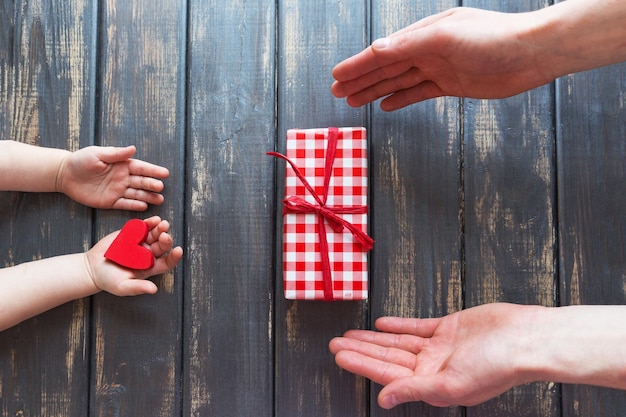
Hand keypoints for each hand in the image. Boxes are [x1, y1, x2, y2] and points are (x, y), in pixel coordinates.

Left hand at [56, 145, 169, 210]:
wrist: (64, 175)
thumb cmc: (81, 161)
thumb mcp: (98, 154)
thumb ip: (116, 154)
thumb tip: (133, 149)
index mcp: (122, 165)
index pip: (141, 168)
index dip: (153, 171)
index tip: (165, 173)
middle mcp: (123, 178)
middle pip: (141, 182)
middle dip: (152, 185)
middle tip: (160, 188)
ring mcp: (117, 190)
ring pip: (136, 194)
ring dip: (148, 197)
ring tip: (159, 200)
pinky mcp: (110, 201)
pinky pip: (125, 204)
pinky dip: (134, 205)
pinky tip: (144, 206)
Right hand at [85, 216, 182, 295]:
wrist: (92, 268)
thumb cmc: (108, 280)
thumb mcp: (122, 287)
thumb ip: (137, 288)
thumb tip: (154, 290)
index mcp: (149, 267)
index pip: (166, 262)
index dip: (174, 257)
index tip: (178, 250)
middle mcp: (148, 254)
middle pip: (162, 246)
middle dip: (166, 240)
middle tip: (165, 235)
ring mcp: (140, 242)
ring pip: (154, 234)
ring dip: (160, 229)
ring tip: (162, 224)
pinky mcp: (131, 233)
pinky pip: (143, 227)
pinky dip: (149, 223)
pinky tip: (154, 220)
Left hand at [329, 303, 540, 407]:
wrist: (525, 339)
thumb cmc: (496, 366)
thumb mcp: (450, 384)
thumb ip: (414, 389)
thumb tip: (383, 400)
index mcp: (431, 385)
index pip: (386, 375)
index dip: (361, 365)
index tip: (339, 357)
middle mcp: (433, 367)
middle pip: (387, 358)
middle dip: (361, 351)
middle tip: (335, 343)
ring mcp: (440, 347)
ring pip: (398, 342)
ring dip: (374, 338)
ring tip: (350, 334)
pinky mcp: (449, 328)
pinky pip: (417, 327)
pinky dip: (399, 325)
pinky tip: (381, 323)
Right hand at [332, 7, 555, 109]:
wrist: (532, 54)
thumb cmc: (493, 39)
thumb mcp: (446, 37)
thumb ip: (409, 44)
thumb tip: (376, 48)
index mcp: (423, 34)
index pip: (382, 52)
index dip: (357, 65)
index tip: (336, 76)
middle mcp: (428, 50)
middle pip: (385, 67)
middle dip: (360, 79)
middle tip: (337, 92)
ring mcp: (439, 68)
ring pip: (398, 81)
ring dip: (375, 90)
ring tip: (353, 101)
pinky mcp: (451, 85)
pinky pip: (418, 93)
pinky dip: (401, 99)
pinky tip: (386, 105)